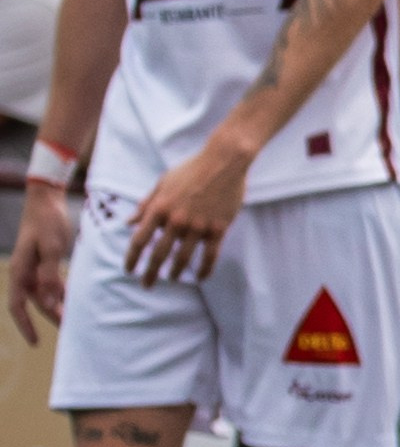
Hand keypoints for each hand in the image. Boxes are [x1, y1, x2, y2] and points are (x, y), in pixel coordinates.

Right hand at [8, 180, 73, 341]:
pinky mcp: (45, 261)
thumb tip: (49, 299)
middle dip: (49, 318)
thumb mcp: (51, 248)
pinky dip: (61, 293)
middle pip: (35, 303)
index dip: (25, 325)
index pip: (17, 305)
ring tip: (74, 320)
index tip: (35, 341)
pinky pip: (52, 283)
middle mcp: (24, 272)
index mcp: (20, 271)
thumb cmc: (47, 222)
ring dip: (57, 306)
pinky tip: (74, 301)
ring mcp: (34, 267)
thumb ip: (50, 274)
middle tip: (68, 332)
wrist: (46, 200)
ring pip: (45, 295)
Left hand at [124, 140, 246, 283]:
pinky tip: (201, 277)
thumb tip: (129, 222)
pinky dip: (205, 269)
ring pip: (183, 258)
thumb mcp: (163, 183)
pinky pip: (210, 256)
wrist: (224, 161)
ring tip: (172, 278)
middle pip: (159, 254)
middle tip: (147, 285)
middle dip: (150, 273)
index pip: (140, 240)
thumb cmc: (191, 169)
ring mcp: (198, 226)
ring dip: (176, 272)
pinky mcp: (218, 228)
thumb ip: (146, 204)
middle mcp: (176, 220)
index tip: (129, 270)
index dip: (132, 258)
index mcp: (159, 208)